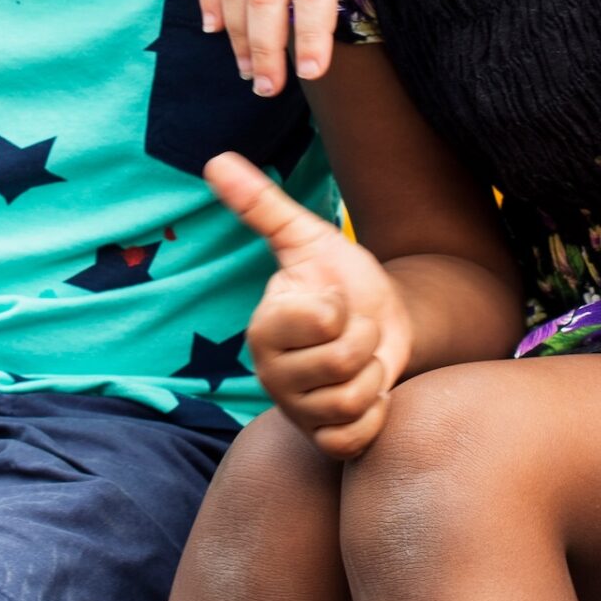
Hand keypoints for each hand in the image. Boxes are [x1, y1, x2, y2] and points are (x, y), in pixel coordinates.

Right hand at [206, 152, 411, 457]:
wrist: (384, 325)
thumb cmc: (343, 280)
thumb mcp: (309, 239)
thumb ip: (262, 204)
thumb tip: (215, 160)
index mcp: (263, 329)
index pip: (318, 321)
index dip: (340, 309)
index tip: (333, 301)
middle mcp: (272, 375)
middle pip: (339, 365)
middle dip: (364, 342)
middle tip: (353, 333)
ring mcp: (297, 411)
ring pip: (350, 403)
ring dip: (373, 378)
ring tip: (362, 363)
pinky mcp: (324, 439)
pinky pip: (352, 440)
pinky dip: (373, 417)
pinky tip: (369, 395)